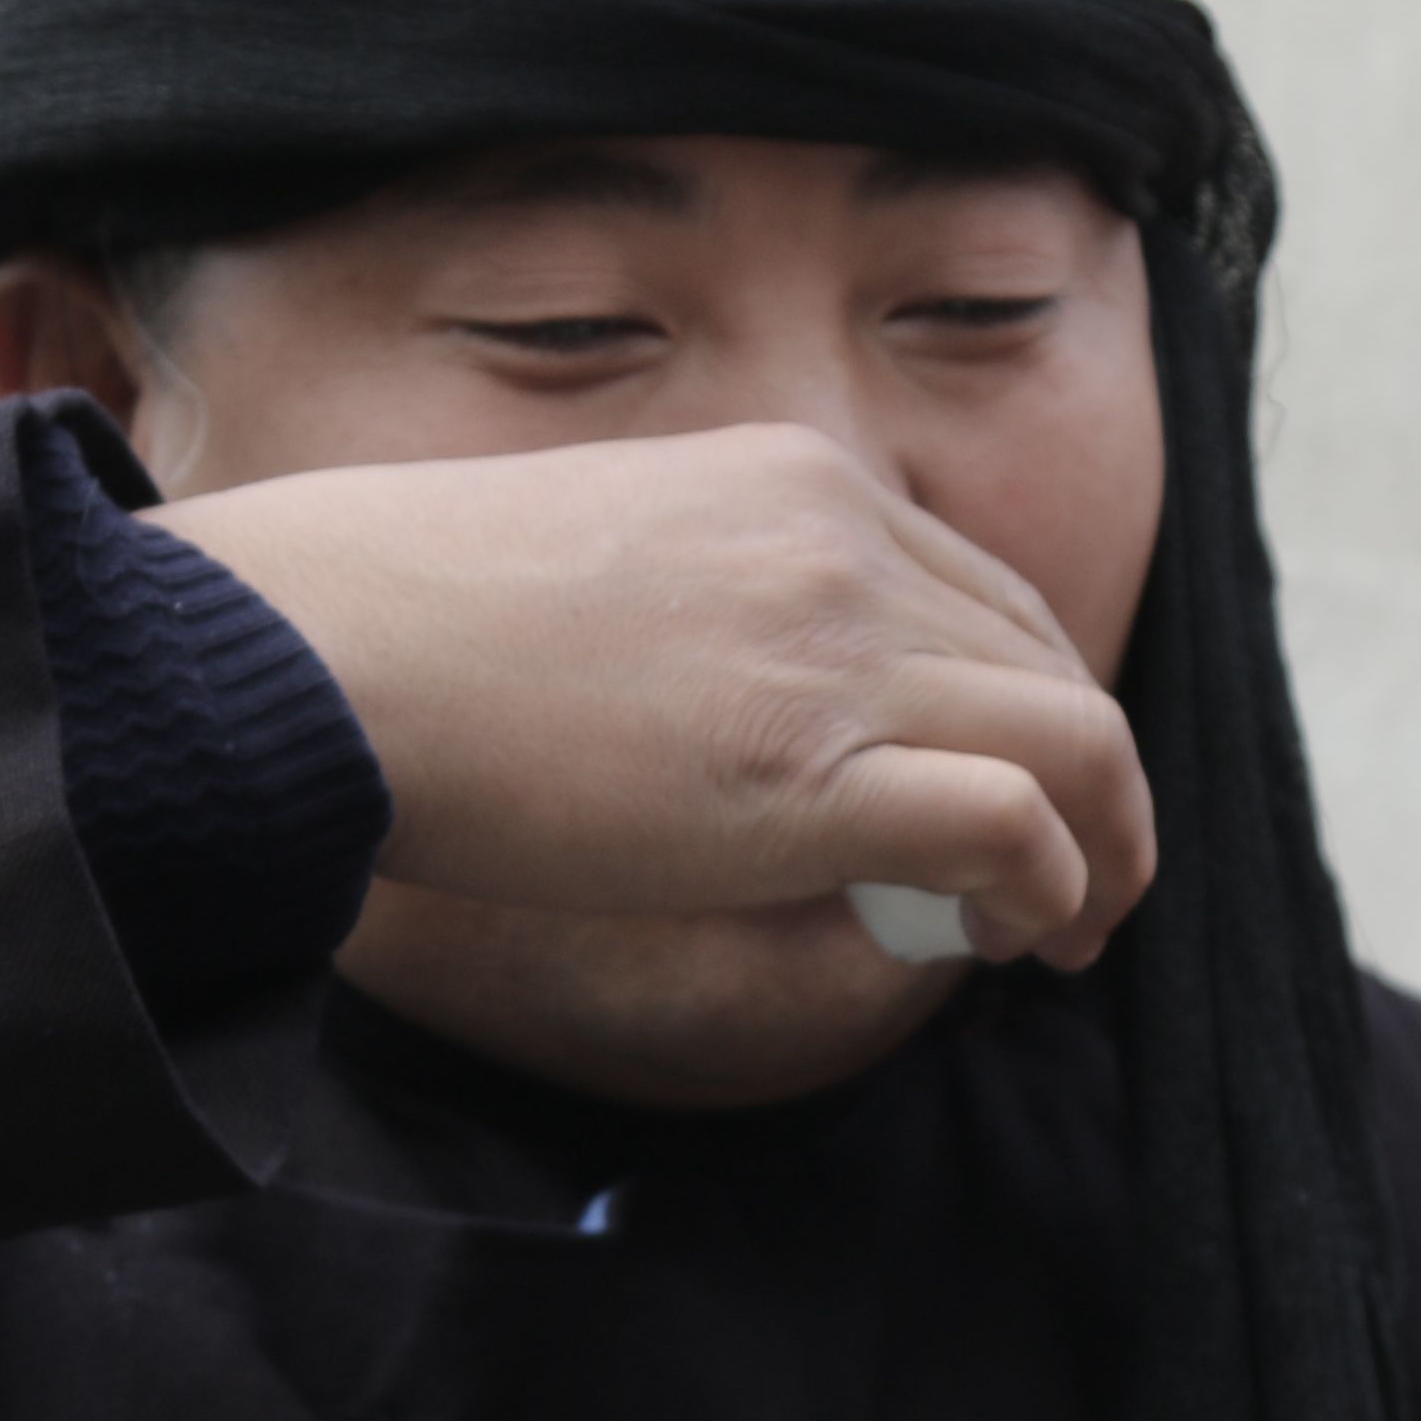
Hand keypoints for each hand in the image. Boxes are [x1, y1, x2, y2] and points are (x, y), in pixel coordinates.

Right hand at [156, 425, 1156, 965]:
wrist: (320, 650)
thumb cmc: (407, 626)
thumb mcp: (601, 564)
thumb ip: (709, 613)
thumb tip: (747, 727)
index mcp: (793, 481)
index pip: (983, 590)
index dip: (1031, 702)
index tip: (1022, 788)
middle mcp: (843, 544)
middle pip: (1052, 664)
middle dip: (1093, 785)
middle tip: (1075, 889)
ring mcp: (837, 652)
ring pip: (1075, 739)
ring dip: (1099, 851)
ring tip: (1065, 936)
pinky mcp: (813, 774)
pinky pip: (1013, 824)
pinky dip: (1050, 887)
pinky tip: (1014, 939)